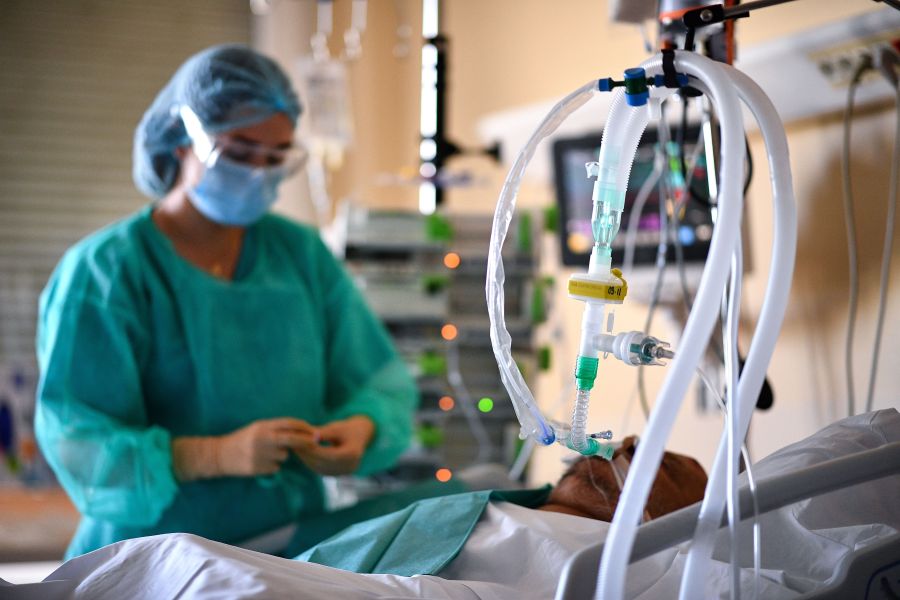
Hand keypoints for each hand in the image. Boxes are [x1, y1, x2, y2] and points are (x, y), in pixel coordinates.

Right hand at [173, 418, 315, 480]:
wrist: (220, 455)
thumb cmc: (242, 440)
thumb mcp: (257, 428)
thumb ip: (275, 429)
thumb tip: (301, 432)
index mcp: (263, 426)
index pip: (289, 423)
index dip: (304, 426)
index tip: (314, 430)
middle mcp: (263, 439)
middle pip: (293, 439)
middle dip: (307, 441)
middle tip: (316, 442)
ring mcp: (261, 454)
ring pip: (284, 456)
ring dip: (280, 456)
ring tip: (264, 454)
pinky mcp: (258, 468)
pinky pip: (276, 468)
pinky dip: (272, 466)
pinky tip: (259, 463)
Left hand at [294, 415, 374, 475]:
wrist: (361, 437)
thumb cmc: (349, 429)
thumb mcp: (338, 427)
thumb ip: (324, 433)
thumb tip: (309, 435)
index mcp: (352, 454)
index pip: (328, 454)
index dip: (312, 449)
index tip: (300, 441)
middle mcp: (349, 466)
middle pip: (323, 462)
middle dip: (307, 454)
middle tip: (293, 445)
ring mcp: (343, 472)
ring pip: (320, 468)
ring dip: (306, 459)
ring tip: (295, 449)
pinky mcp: (337, 474)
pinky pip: (321, 470)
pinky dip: (311, 462)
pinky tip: (302, 454)